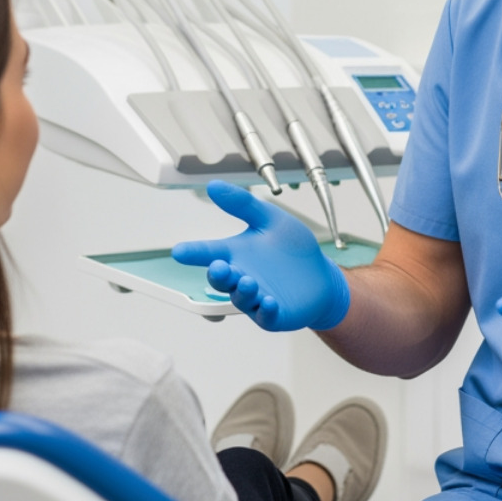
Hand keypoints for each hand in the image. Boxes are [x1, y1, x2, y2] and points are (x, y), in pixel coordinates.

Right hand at [171, 181, 350, 331]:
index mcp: (236, 254)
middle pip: (221, 279)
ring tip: (248, 280)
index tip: (179, 251)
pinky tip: (269, 301)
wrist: (322, 276)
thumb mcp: (270, 219)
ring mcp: (255, 297)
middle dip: (218, 274)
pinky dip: (265, 309)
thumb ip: (243, 204)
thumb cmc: (293, 250)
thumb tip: (214, 185)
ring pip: (241, 297)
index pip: (209, 252)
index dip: (194, 252)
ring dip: (242, 290)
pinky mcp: (273, 314)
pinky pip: (265, 315)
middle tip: (218, 267)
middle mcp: (241, 276)